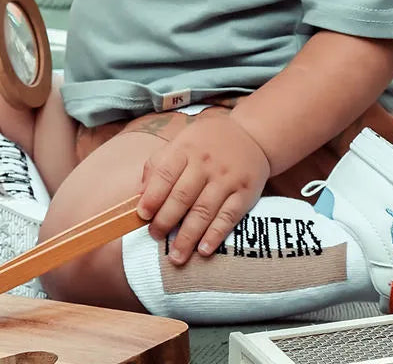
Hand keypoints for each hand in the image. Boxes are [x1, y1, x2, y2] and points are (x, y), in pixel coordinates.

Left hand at [137, 112, 270, 264]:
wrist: (252, 135)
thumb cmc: (208, 142)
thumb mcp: (182, 141)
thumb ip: (159, 163)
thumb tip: (141, 193)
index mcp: (187, 149)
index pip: (165, 174)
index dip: (152, 196)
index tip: (142, 215)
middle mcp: (206, 163)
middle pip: (182, 196)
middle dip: (166, 220)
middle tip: (155, 236)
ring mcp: (226, 178)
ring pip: (203, 211)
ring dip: (188, 237)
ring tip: (176, 256)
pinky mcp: (244, 192)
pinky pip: (228, 217)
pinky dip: (215, 235)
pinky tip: (203, 250)